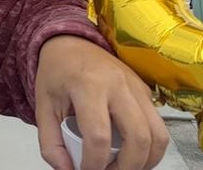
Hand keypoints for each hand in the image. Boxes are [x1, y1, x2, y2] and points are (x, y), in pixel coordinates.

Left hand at [34, 35, 168, 169]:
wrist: (70, 44)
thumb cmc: (57, 73)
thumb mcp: (43, 107)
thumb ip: (51, 143)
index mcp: (87, 85)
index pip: (99, 136)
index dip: (94, 164)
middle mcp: (117, 84)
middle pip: (138, 137)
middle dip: (127, 167)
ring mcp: (136, 86)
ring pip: (158, 134)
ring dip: (145, 160)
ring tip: (123, 166)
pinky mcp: (146, 91)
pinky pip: (159, 125)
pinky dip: (150, 146)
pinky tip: (130, 151)